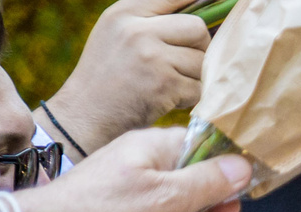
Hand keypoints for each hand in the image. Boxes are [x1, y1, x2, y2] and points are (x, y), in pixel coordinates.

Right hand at [40, 0, 209, 154]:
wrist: (87, 113)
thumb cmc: (108, 73)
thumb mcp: (118, 32)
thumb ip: (151, 19)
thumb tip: (201, 11)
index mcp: (126, 11)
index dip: (200, 5)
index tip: (213, 11)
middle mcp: (138, 29)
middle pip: (198, 29)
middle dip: (200, 48)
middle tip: (185, 63)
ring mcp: (152, 56)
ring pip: (203, 61)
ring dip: (195, 76)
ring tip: (171, 83)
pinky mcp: (165, 84)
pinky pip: (199, 87)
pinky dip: (190, 97)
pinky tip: (169, 98)